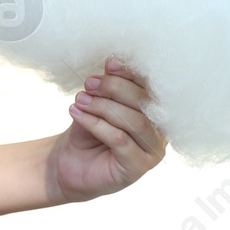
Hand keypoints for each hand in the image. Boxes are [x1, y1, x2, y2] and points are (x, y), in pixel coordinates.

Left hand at [49, 56, 166, 202]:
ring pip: (135, 121)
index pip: (150, 87)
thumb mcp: (98, 103)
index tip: (110, 63)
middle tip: (89, 83)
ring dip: (104, 106)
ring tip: (80, 99)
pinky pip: (120, 140)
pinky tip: (77, 114)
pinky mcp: (138, 168)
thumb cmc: (87, 130)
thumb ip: (109, 87)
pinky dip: (97, 124)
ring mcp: (152, 151)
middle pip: (145, 102)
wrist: (69, 162)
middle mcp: (160, 131)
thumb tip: (113, 61)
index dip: (131, 73)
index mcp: (155, 111)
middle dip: (115, 88)